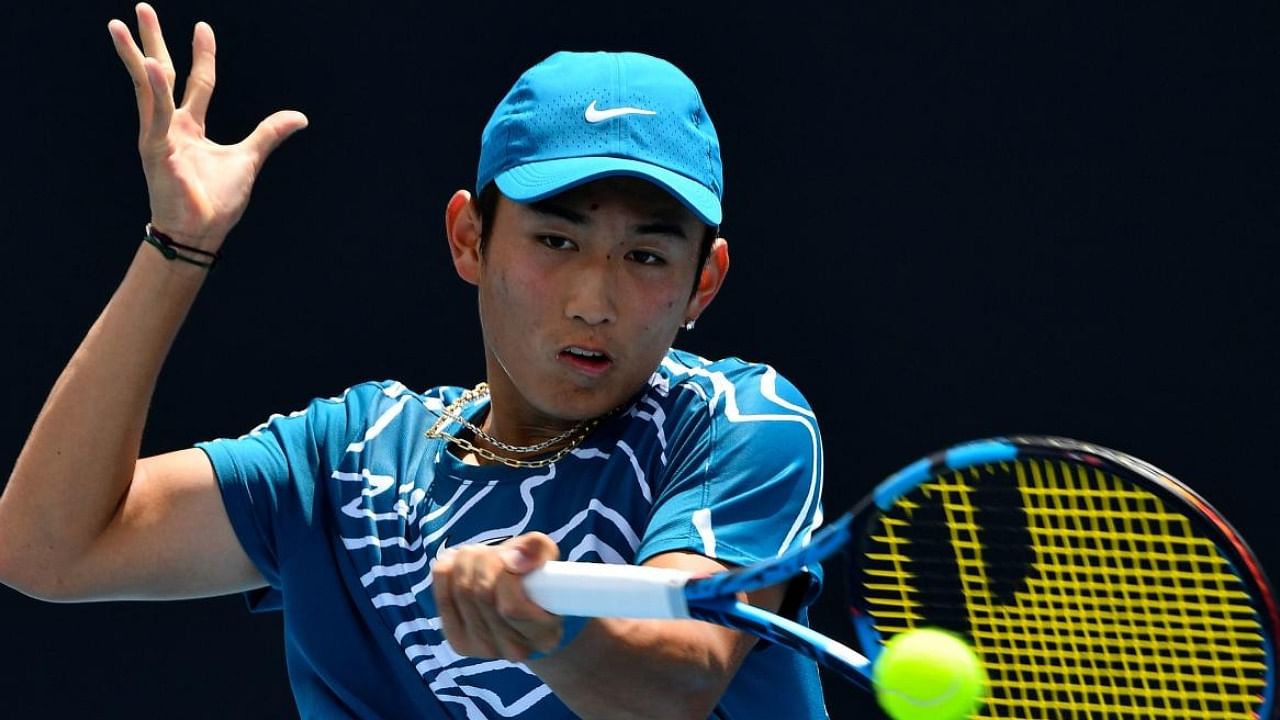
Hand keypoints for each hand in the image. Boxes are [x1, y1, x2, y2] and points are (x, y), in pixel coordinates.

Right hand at [108, 3, 307, 249]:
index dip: (203, 55)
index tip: (203, 26)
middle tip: (141, 7)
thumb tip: (301, 116)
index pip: (198, 82)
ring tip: (121, 26)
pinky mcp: (155, 150)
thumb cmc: (216, 202)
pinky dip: (156, 91)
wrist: (200, 235)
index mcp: (188, 127)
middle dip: (151, 41)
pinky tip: (152, 66)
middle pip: (159, 75)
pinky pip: (156, 115)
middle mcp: (169, 126)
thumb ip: (269, 134)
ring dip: (135, 56)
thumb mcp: (249, 159)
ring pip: (147, 88)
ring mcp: (158, 137)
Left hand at [432, 533, 565, 660]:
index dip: (507, 574)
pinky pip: (442, 596)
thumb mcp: (546, 556)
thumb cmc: (536, 578)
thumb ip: (537, 548)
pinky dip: (446, 571)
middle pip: (483, 594)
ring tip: (480, 556)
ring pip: (463, 592)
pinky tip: (457, 564)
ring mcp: (484, 649)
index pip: (512, 607)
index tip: (512, 558)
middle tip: (495, 552)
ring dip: (468, 562)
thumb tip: (513, 560)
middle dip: (486, 561)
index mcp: (545, 635)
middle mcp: (515, 650)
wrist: (519, 603)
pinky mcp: (460, 643)